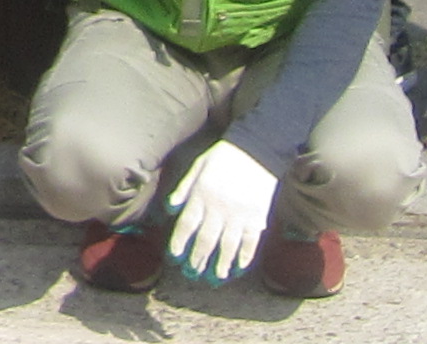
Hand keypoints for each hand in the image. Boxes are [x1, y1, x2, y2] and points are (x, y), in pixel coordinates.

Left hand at [166, 141, 279, 282]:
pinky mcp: (257, 217)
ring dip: (221, 263)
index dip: (179, 242)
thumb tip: (169, 208)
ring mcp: (240, 214)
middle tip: (192, 272)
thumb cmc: (224, 156)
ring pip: (228, 245)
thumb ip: (183, 188)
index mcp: (202, 195)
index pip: (187, 224)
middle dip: (198, 258)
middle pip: (206, 239)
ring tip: (215, 277)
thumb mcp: (198, 166)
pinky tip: (239, 267)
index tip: (175, 257)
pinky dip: (245, 256)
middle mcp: (219, 208)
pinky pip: (251, 242)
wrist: (256, 149)